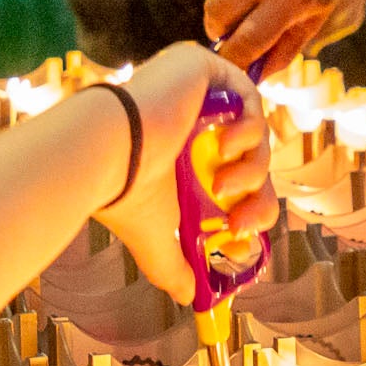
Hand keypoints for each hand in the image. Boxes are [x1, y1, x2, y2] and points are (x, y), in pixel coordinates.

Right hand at [96, 46, 277, 301]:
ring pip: (254, 133)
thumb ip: (174, 265)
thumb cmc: (124, 191)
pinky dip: (246, 128)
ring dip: (250, 168)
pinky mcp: (204, 66)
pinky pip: (248, 97)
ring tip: (224, 186)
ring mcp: (198, 91)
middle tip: (242, 222)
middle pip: (252, 157)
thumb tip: (190, 299)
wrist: (110, 151)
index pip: (233, 178)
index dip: (249, 207)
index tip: (240, 231)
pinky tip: (223, 146)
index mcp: (180, 154)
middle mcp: (190, 120)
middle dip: (255, 196)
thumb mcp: (155, 238)